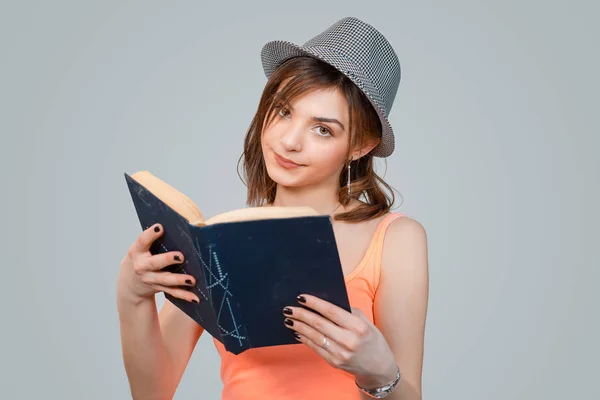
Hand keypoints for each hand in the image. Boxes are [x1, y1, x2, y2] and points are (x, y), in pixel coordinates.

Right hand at [116, 223, 199, 304]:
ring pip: (165, 280)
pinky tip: (196, 298)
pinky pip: (173, 292)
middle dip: (167, 260)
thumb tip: (183, 225)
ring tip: (192, 280)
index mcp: (137, 251)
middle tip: (181, 256)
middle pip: (154, 263)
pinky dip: (184, 296)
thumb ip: (154, 239)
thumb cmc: (143, 255)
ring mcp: (150, 279)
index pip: (142, 241)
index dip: (150, 234)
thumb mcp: (142, 247)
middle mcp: (142, 266)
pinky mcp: (159, 288)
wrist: (130, 281)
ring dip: (179, 280)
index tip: (160, 227)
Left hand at [282, 294, 398, 386]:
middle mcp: (349, 340)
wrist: (378, 367)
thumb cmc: (372, 340)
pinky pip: (316, 348)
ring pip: (314, 336)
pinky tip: (297, 332)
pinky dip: (305, 339)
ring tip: (289, 319)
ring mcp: (340, 353)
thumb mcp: (366, 322)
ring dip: (299, 327)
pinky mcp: (334, 362)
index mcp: (358, 326)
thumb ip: (349, 312)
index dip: (314, 303)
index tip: (301, 297)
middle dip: (302, 315)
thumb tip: (326, 302)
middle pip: (319, 324)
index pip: (331, 311)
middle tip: (289, 308)